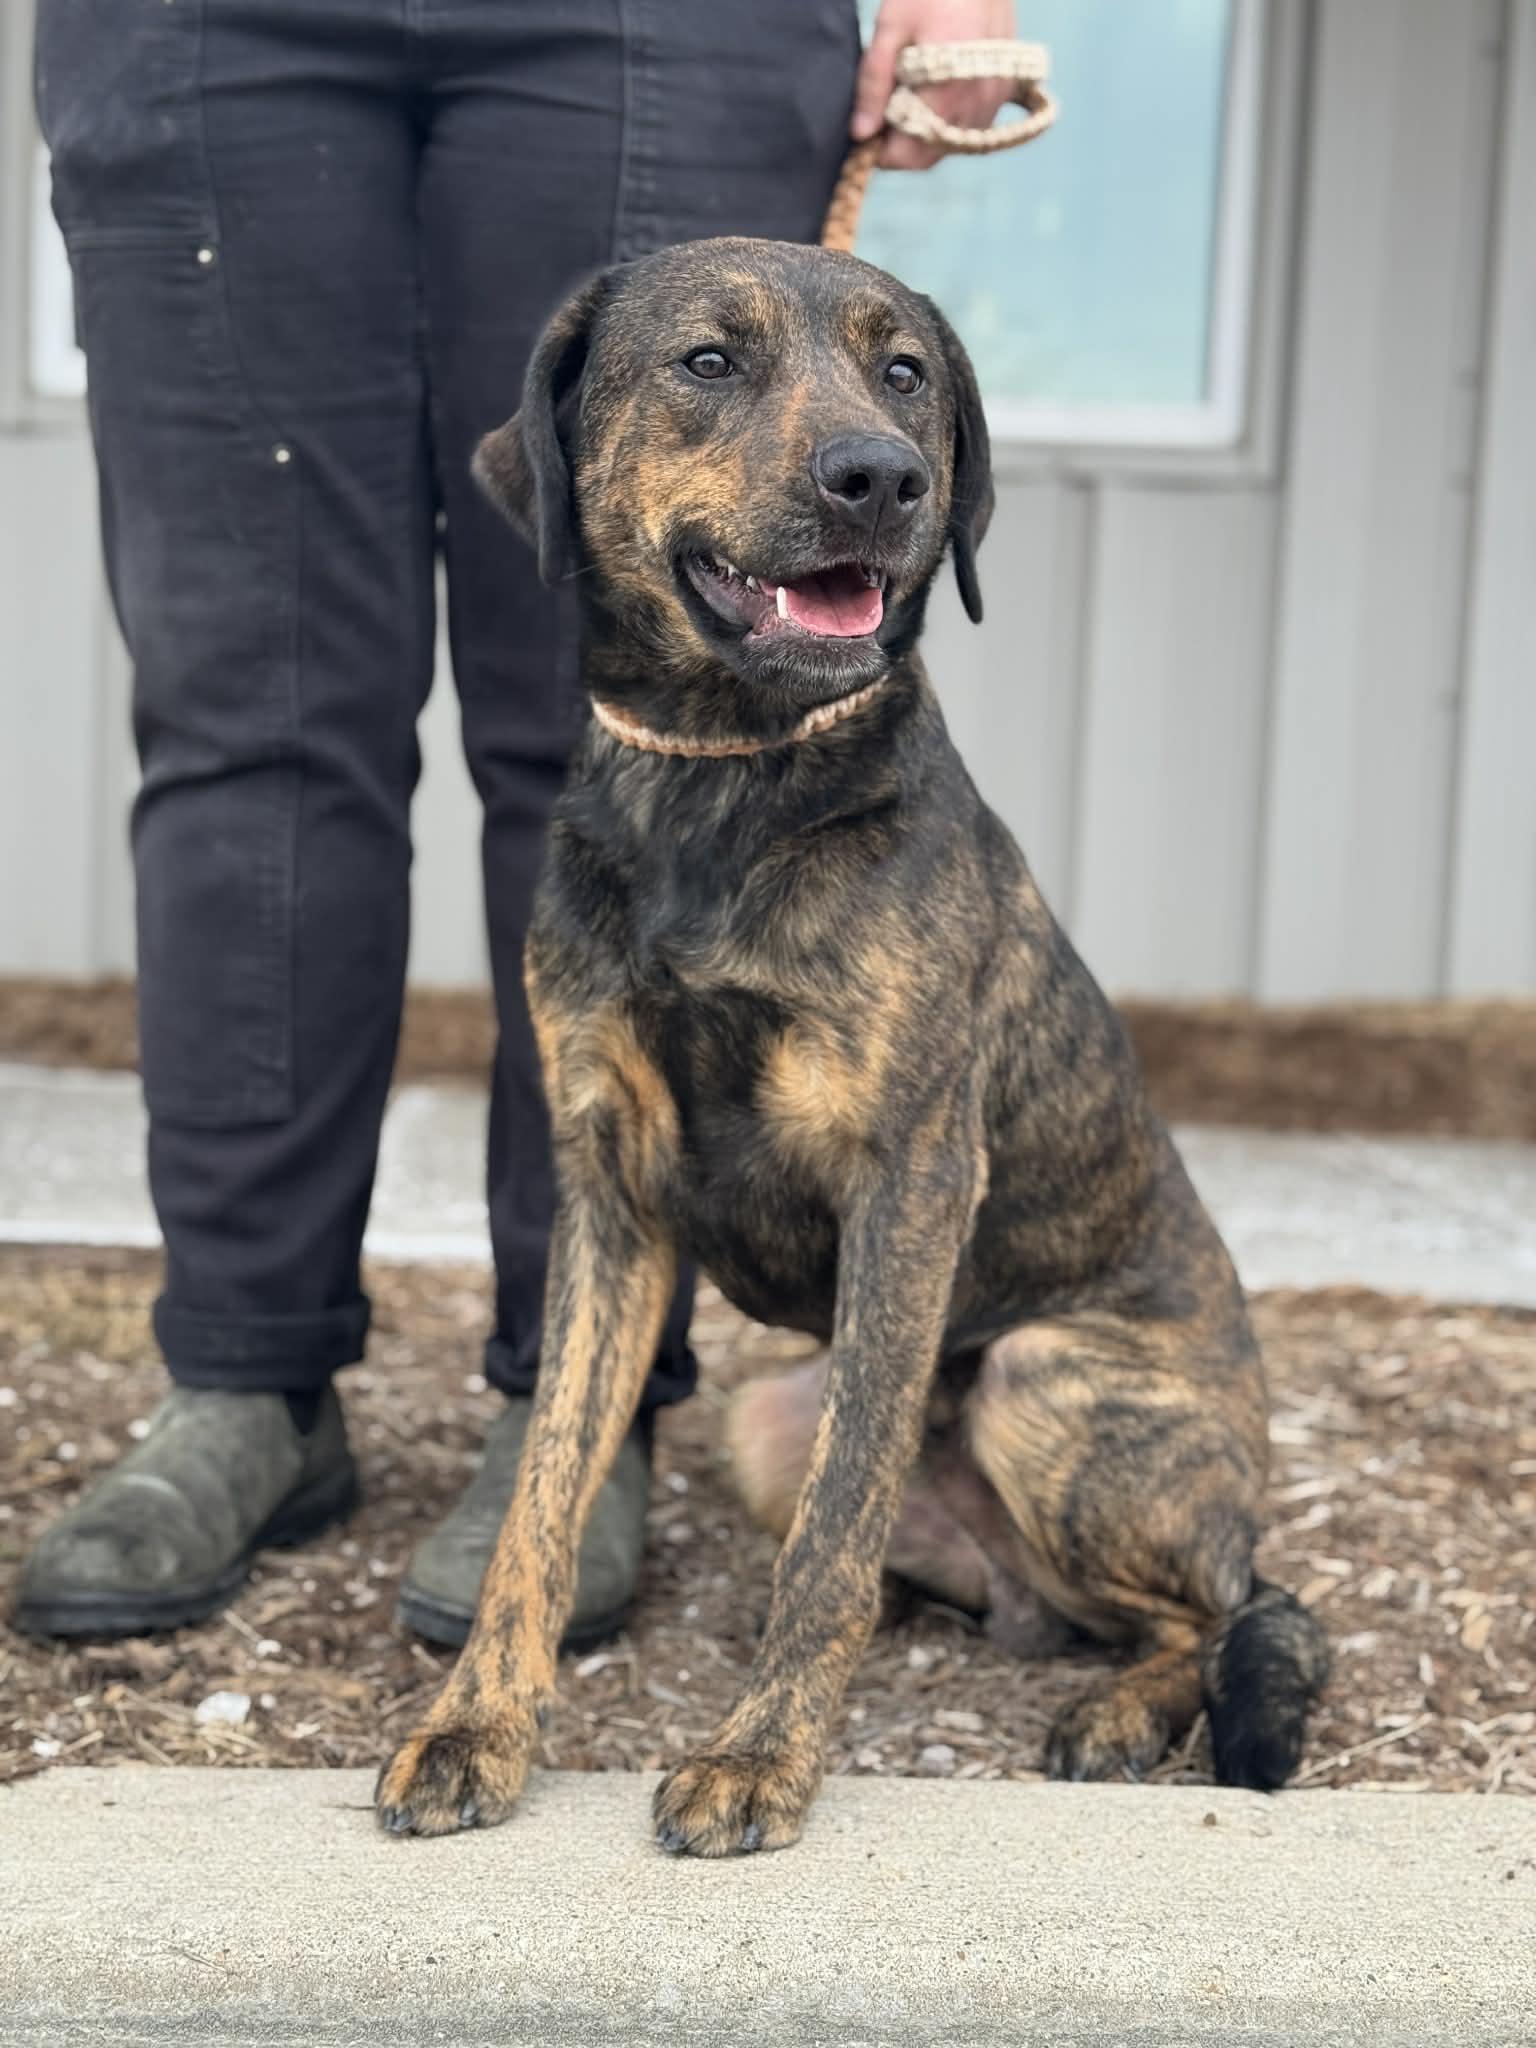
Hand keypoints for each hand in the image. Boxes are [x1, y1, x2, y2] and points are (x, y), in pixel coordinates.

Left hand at [852, 0, 1017, 170]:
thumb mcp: (891, 27)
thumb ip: (874, 82)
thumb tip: (860, 133)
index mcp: (947, 91)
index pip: (909, 153)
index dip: (881, 151)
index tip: (865, 133)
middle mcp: (977, 103)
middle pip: (929, 155)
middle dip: (901, 145)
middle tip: (883, 114)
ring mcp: (995, 98)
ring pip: (951, 145)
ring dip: (925, 134)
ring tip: (910, 96)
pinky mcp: (1005, 90)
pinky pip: (972, 127)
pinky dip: (949, 121)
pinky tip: (935, 93)